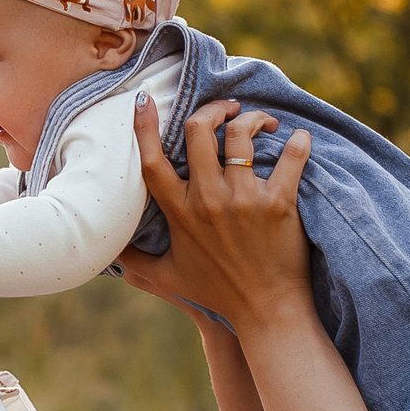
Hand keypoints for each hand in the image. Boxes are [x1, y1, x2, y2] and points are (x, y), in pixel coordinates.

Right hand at [115, 95, 311, 331]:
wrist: (265, 311)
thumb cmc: (217, 294)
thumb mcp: (168, 278)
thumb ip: (135, 263)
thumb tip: (109, 255)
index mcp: (180, 213)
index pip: (153, 161)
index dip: (145, 127)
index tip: (145, 99)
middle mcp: (208, 201)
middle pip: (199, 132)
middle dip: (214, 110)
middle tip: (228, 110)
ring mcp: (244, 200)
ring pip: (242, 136)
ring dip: (254, 119)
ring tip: (264, 123)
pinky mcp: (279, 204)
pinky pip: (291, 158)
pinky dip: (299, 142)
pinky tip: (300, 138)